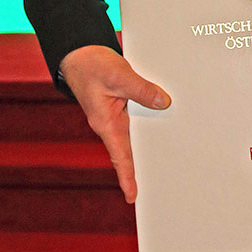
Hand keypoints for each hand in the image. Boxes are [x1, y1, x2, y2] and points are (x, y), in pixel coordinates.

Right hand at [59, 45, 170, 202]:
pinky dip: (149, 119)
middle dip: (144, 163)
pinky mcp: (119, 105)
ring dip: (150, 139)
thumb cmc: (93, 66)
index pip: (119, 155)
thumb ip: (141, 89)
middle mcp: (110, 123)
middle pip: (130, 148)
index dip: (126, 176)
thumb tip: (163, 103)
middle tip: (162, 181)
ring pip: (135, 132)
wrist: (80, 54)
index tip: (132, 197)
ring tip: (171, 153)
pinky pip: (136, 117)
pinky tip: (163, 118)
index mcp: (105, 122)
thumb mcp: (119, 75)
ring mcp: (114, 116)